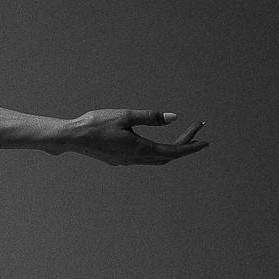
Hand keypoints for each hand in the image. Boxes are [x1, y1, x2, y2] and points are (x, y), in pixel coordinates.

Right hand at [65, 109, 208, 165]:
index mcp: (140, 149)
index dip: (191, 147)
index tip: (205, 142)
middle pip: (168, 156)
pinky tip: (156, 144)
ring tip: (183, 139)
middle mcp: (135, 159)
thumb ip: (151, 117)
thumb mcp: (125, 116)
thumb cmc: (96, 123)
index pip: (173, 151)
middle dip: (185, 145)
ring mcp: (127, 162)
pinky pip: (145, 159)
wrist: (72, 137)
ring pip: (157, 160)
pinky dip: (158, 151)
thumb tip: (174, 118)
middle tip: (197, 132)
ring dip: (172, 150)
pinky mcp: (119, 160)